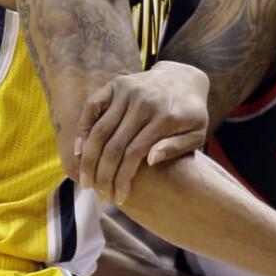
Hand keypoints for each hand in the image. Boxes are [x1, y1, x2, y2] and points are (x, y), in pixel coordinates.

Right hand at [75, 62, 209, 202]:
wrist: (184, 78)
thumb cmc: (191, 113)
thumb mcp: (196, 133)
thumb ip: (177, 147)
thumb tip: (150, 160)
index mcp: (164, 118)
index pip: (134, 153)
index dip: (123, 178)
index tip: (119, 197)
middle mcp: (143, 103)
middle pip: (113, 145)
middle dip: (103, 174)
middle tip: (98, 193)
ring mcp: (127, 91)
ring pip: (99, 130)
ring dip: (88, 159)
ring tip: (84, 180)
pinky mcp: (116, 84)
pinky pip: (92, 107)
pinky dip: (82, 129)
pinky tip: (79, 151)